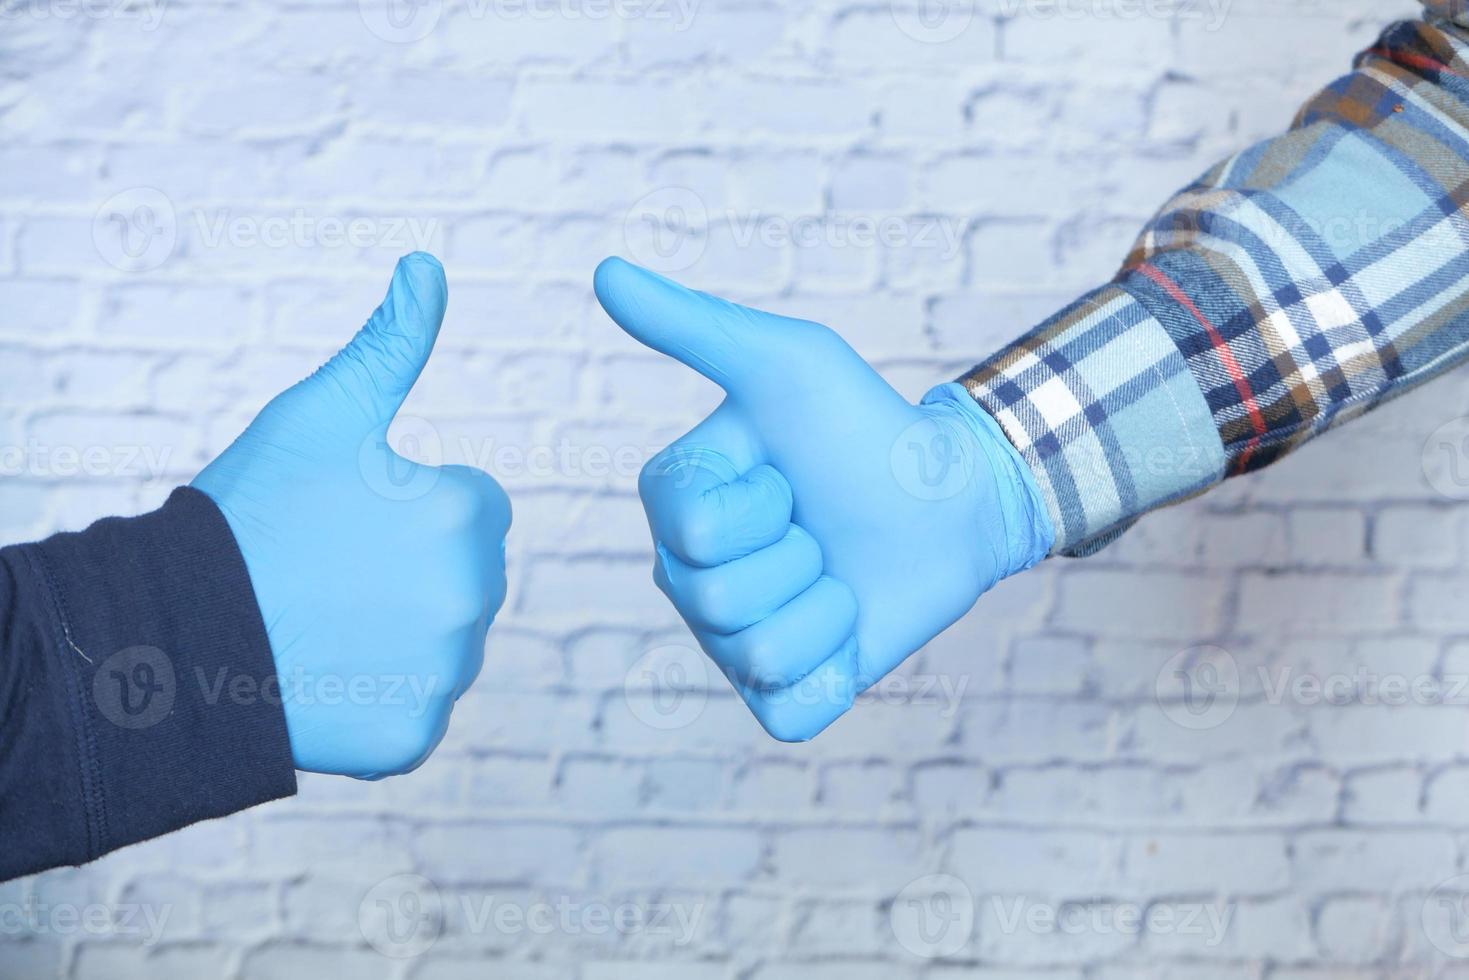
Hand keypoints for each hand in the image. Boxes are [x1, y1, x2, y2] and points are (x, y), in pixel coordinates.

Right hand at [194, 253, 509, 778]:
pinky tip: (327, 678)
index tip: (351, 521)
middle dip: (415, 572)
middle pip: (466, 577)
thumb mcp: (319, 414)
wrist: (173, 633)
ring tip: (325, 624)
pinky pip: (418, 709)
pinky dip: (383, 699)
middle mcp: (473, 599)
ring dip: (402, 636)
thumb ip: (390, 343)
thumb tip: (428, 266)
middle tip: (333, 574)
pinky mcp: (414, 738)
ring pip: (445, 644)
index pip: (473, 509)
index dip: (410, 508)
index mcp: (463, 516)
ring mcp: (445, 677)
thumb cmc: (250, 514)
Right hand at [594, 258, 1052, 740]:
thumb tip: (604, 271)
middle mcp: (689, 580)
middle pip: (720, 600)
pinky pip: (790, 710)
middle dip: (801, 556)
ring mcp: (732, 645)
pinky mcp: (785, 697)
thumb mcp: (784, 365)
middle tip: (823, 528)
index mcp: (675, 511)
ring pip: (758, 654)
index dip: (765, 505)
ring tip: (839, 571)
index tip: (790, 475)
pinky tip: (846, 628)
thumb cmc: (864, 426)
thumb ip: (692, 327)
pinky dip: (835, 670)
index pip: (698, 534)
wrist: (953, 500)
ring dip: (826, 606)